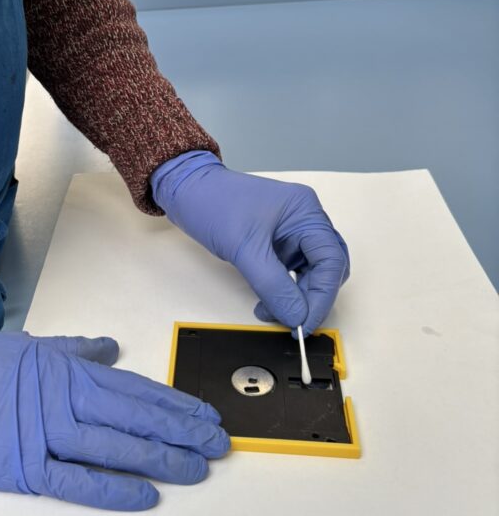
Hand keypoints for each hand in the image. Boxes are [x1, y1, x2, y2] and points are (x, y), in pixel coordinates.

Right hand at [0, 331, 228, 510]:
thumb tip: (111, 347)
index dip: (173, 403)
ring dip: (159, 457)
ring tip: (196, 468)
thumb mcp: (28, 345)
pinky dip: (111, 487)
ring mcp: (45, 434)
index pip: (134, 388)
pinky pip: (75, 480)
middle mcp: (63, 400)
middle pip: (135, 416)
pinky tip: (144, 494)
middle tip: (218, 444)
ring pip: (115, 446)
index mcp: (66, 370)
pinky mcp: (22, 467)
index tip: (204, 414)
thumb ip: (74, 349)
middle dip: (181, 430)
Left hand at [151, 152, 349, 335]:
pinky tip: (267, 302)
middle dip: (311, 298)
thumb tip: (296, 315)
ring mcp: (290, 231)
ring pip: (309, 273)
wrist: (185, 191)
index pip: (331, 259)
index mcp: (305, 210)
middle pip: (326, 267)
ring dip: (295, 297)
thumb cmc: (213, 203)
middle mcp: (304, 219)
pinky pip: (290, 272)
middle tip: (293, 323)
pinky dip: (282, 290)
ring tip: (271, 312)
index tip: (305, 323)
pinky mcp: (276, 242)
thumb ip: (273, 285)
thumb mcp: (244, 248)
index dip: (322, 296)